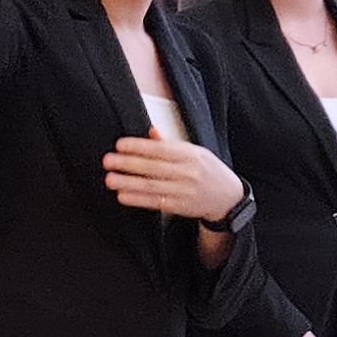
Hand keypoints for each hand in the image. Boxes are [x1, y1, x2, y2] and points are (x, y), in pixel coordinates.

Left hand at [100, 135, 245, 222]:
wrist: (228, 198)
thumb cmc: (208, 171)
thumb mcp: (195, 152)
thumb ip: (171, 144)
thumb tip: (150, 130)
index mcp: (190, 155)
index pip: (160, 149)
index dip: (139, 147)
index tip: (120, 144)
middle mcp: (188, 172)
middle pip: (153, 167)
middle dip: (128, 164)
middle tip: (108, 161)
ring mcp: (184, 191)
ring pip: (152, 186)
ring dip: (128, 183)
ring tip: (110, 179)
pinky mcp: (180, 207)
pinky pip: (155, 202)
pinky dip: (138, 199)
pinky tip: (123, 196)